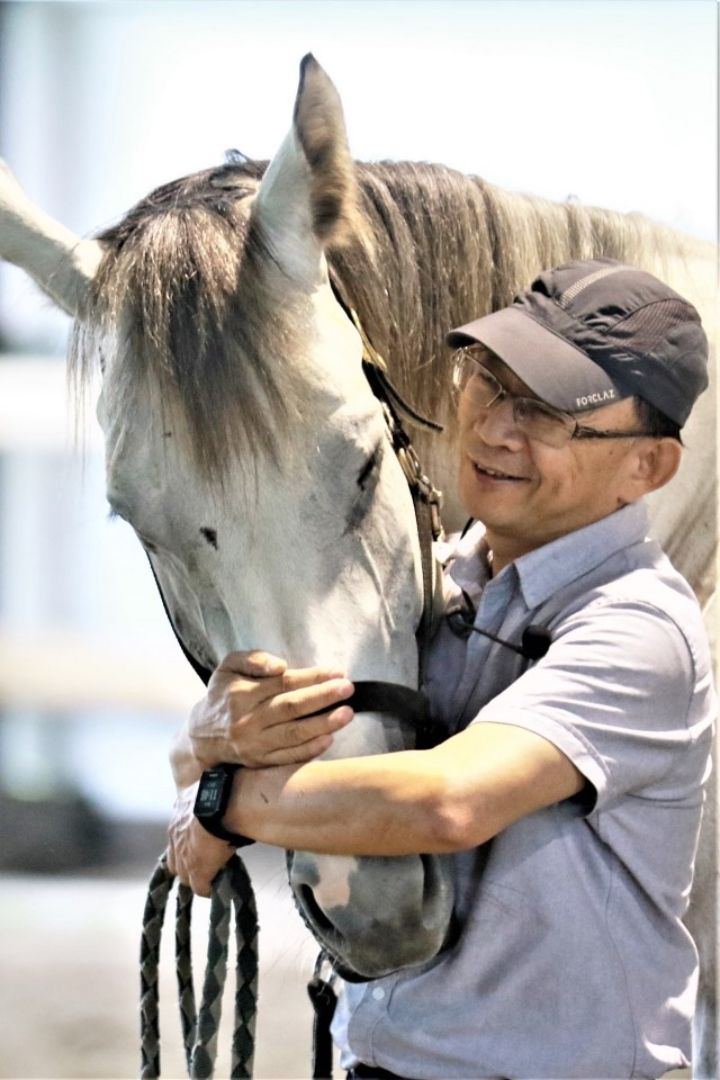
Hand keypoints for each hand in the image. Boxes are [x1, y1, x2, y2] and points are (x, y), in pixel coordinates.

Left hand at [166, 781, 234, 896]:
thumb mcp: (207, 791)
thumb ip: (205, 798)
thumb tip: (218, 795)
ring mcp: (184, 856)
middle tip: (201, 864)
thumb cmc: (219, 792)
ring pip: (184, 875)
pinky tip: (215, 887)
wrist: (221, 804)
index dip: (186, 843)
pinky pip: (201, 887)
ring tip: (208, 877)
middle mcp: (176, 836)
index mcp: (179, 814)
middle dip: (185, 863)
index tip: (198, 844)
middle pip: (174, 859)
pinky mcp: (197, 871)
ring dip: (195, 877)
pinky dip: (207, 888)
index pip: (176, 836)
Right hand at [189, 650, 354, 768]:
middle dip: (322, 697)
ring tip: (347, 714)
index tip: (337, 671)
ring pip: (293, 734)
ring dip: (323, 724)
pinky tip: (329, 739)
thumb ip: (253, 659)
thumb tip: (280, 666)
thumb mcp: (228, 666)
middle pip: (291, 708)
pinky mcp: (259, 762)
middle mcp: (247, 720)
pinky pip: (288, 757)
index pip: (283, 683)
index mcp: (241, 693)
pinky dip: (309, 750)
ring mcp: (254, 744)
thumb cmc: (223, 693)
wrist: (201, 735)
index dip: (312, 677)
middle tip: (347, 689)